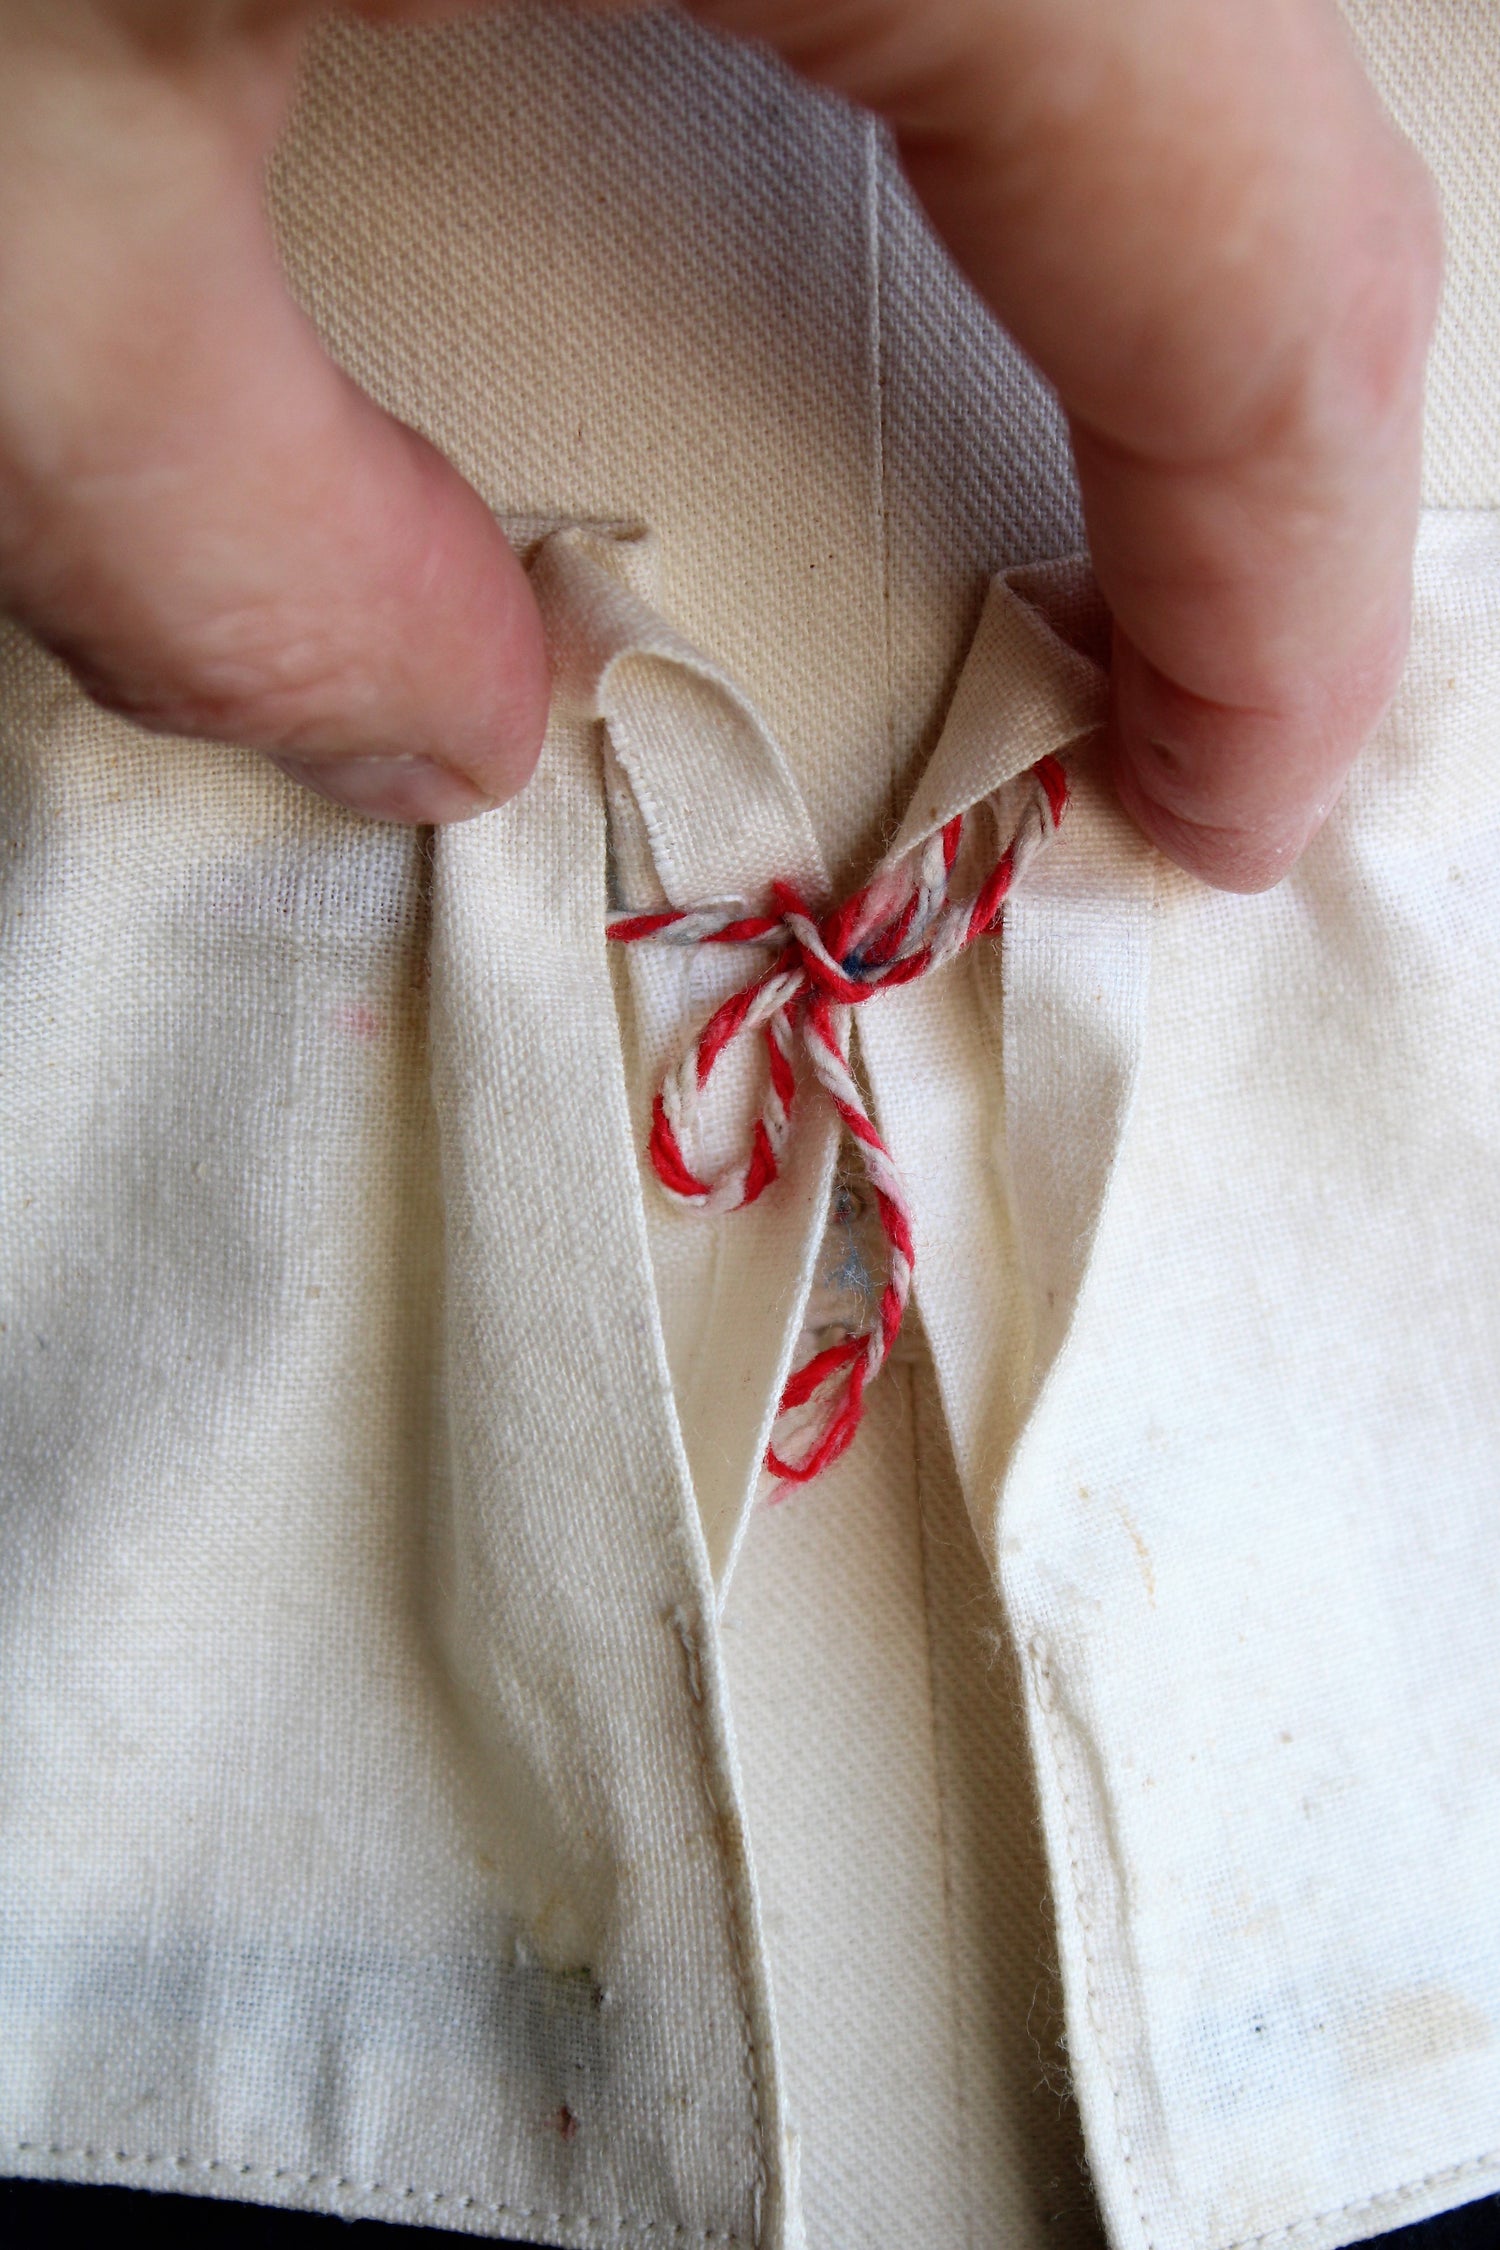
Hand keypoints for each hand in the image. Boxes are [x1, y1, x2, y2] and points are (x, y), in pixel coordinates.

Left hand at [0, 2, 1440, 888]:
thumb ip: (227, 531)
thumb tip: (425, 718)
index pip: (1236, 236)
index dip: (1274, 582)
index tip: (1221, 799)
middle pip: (1256, 85)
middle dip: (1243, 431)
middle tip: (1160, 674)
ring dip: (1151, 247)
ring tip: (1088, 479)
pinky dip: (1013, 80)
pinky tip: (931, 190)